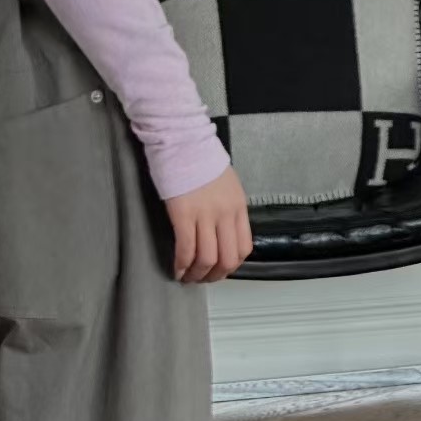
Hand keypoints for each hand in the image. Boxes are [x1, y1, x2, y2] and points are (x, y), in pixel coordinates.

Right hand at [165, 167, 252, 283]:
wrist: (183, 141)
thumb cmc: (201, 160)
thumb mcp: (227, 186)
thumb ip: (228, 210)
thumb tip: (222, 234)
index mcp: (238, 207)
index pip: (244, 248)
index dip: (231, 266)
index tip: (219, 270)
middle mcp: (225, 214)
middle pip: (227, 259)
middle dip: (214, 276)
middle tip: (202, 279)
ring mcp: (205, 215)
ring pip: (207, 258)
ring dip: (197, 274)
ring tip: (187, 277)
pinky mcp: (183, 215)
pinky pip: (185, 249)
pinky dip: (181, 265)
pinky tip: (176, 269)